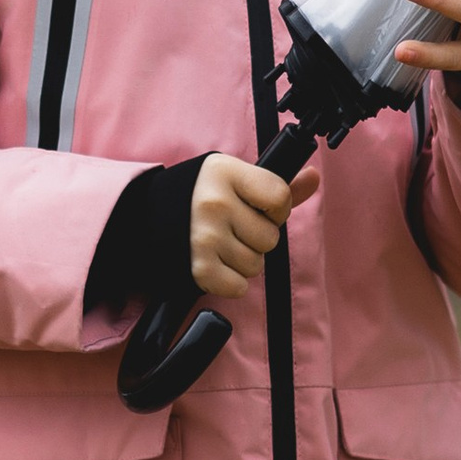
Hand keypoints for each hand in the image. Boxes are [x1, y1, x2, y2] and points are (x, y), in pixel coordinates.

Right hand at [190, 151, 318, 299]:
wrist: (146, 219)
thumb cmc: (200, 197)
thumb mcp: (233, 180)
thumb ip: (277, 185)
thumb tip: (314, 177)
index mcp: (225, 173)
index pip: (280, 197)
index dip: (276, 209)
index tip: (259, 208)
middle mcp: (215, 203)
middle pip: (270, 237)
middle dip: (256, 238)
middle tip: (232, 228)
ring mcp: (205, 236)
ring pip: (256, 264)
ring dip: (243, 260)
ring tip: (220, 245)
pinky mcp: (198, 268)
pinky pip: (238, 286)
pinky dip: (230, 281)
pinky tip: (215, 263)